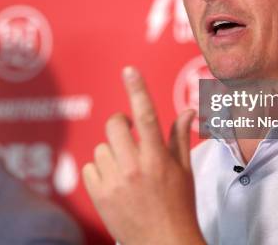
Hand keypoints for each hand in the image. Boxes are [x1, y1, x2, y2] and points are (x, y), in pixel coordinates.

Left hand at [82, 66, 204, 244]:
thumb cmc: (179, 207)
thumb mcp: (185, 171)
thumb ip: (180, 138)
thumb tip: (189, 110)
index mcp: (158, 160)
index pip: (147, 116)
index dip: (137, 90)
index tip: (129, 70)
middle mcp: (134, 168)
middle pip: (115, 126)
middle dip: (121, 124)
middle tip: (129, 132)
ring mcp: (114, 183)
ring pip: (101, 148)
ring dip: (112, 153)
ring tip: (126, 170)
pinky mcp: (98, 197)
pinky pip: (89, 168)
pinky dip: (99, 171)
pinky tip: (114, 183)